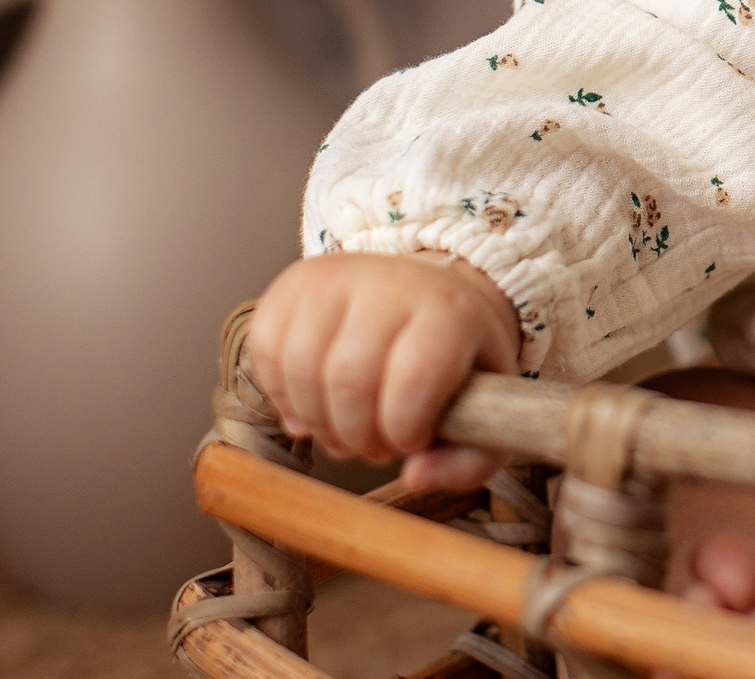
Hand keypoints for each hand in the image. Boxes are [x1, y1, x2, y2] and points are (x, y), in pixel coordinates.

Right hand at [247, 250, 520, 494]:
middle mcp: (392, 283)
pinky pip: (265, 349)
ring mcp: (337, 277)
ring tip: (345, 425)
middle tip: (374, 443)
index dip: (405, 429)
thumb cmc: (457, 361)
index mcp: (450, 312)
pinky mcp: (294, 282)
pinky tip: (314, 399)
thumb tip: (415, 476)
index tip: (411, 440)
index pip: (415, 378)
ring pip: (300, 368)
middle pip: (349, 379)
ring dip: (317, 421)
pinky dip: (282, 392)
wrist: (430, 294)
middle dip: (357, 435)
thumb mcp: (489, 411)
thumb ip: (468, 461)